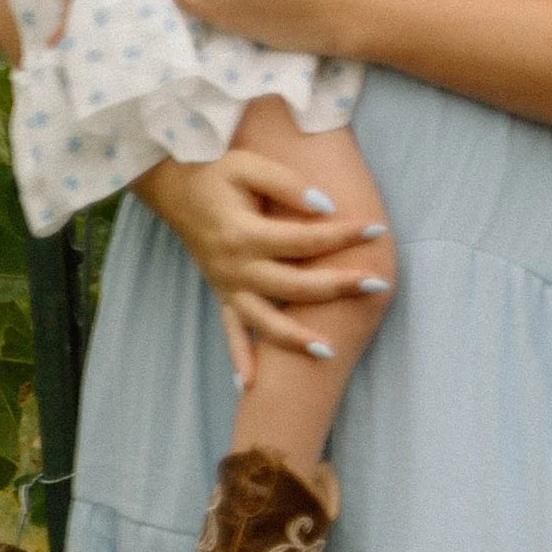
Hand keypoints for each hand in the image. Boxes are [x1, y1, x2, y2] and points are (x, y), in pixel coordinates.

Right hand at [136, 145, 391, 395]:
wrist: (174, 188)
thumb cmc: (217, 173)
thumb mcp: (249, 166)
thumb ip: (287, 184)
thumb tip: (326, 207)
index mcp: (244, 234)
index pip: (303, 239)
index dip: (342, 234)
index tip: (376, 228)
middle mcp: (235, 267)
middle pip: (293, 285)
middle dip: (336, 287)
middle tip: (377, 284)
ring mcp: (227, 285)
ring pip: (263, 321)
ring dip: (294, 339)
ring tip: (329, 352)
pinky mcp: (222, 294)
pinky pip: (230, 332)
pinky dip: (239, 358)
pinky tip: (249, 386)